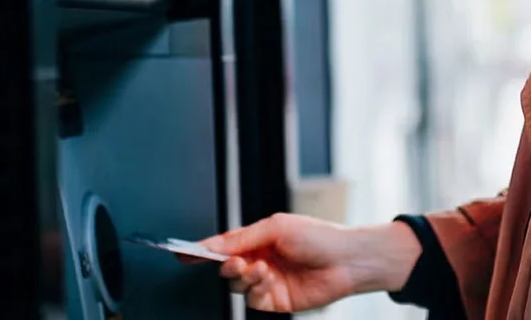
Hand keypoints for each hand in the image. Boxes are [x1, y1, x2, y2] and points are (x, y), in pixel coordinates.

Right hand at [193, 213, 421, 312]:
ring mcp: (268, 282)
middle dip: (226, 265)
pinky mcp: (277, 301)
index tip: (181, 253)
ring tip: (260, 269)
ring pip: (237, 287)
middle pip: (226, 269)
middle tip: (234, 262)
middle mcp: (261, 261)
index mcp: (259, 240)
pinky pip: (253, 301)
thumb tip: (213, 244)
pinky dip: (257, 290)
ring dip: (244, 278)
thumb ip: (242, 237)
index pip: (224, 246)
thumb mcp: (277, 227)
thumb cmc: (320, 236)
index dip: (202, 250)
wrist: (348, 259)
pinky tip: (269, 279)